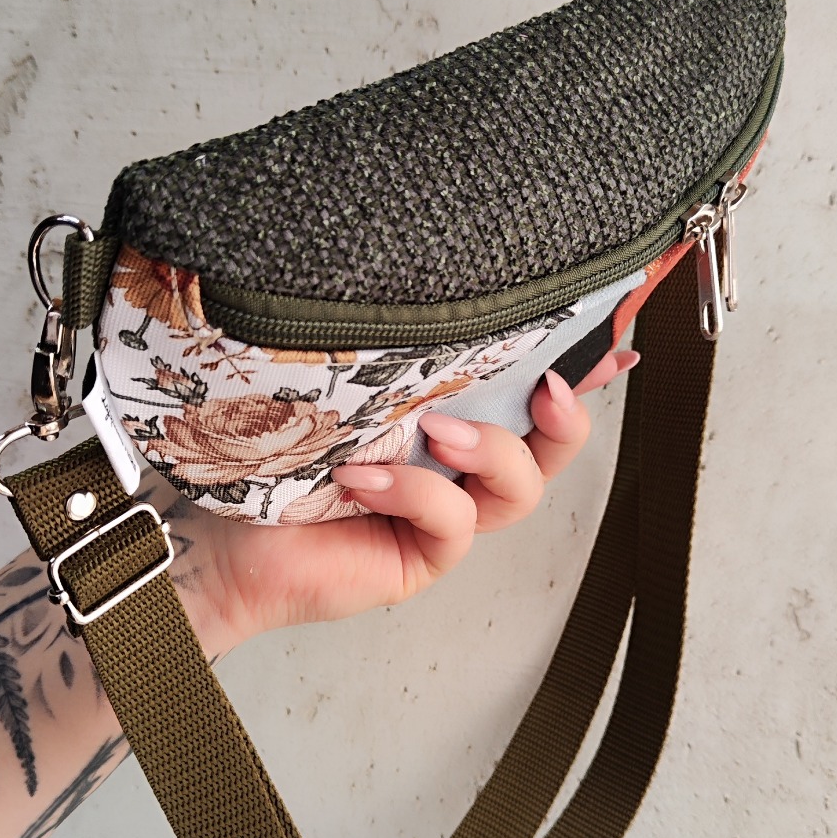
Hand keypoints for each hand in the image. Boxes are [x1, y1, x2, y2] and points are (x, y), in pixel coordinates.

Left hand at [181, 350, 638, 653]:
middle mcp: (457, 463)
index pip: (525, 388)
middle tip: (551, 390)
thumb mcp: (342, 384)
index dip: (581, 369)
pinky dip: (415, 492)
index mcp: (448, 413)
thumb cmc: (274, 449)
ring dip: (493, 454)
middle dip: (566, 418)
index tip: (615, 341)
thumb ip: (393, 353)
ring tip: (441, 434)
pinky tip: (363, 479)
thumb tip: (426, 283)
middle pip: (549, 447)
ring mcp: (445, 511)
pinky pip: (452, 522)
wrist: (221, 536)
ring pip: (518, 489)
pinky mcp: (424, 554)